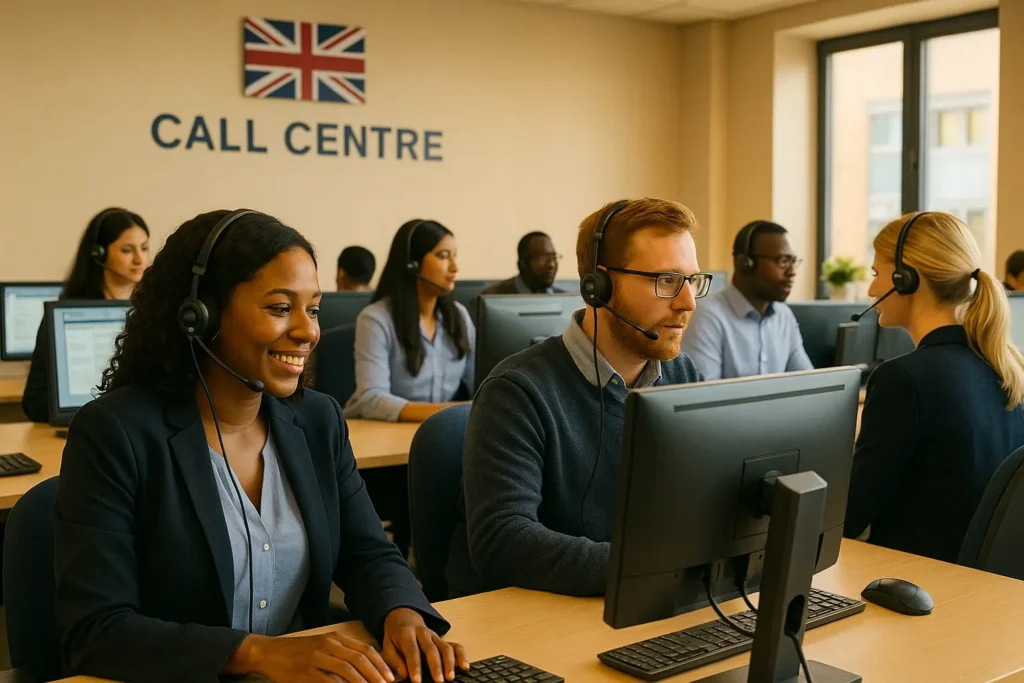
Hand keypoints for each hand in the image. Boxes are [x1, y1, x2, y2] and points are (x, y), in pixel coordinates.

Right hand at [227, 632, 395, 682]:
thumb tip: (363, 668)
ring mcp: (317, 658)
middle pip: (359, 659)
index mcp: (334, 638)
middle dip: (376, 674)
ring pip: (347, 670)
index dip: (379, 663)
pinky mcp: (306, 673)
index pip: (364, 649)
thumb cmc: (297, 652)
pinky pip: (329, 681)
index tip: (389, 676)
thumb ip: (340, 654)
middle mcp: (328, 645)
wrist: (268, 652)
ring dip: (363, 681)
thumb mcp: (321, 647)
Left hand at [381, 608, 469, 682]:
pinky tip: (465, 667)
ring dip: (450, 663)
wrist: (404, 617)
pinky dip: (462, 655)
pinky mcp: (443, 639)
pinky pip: (455, 645)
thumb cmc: (395, 636)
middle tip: (439, 681)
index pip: (412, 650)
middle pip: (431, 649)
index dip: (415, 666)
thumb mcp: (388, 646)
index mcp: (406, 633)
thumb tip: (404, 674)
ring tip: (450, 677)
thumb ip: (395, 661)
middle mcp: (423, 633)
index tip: (417, 681)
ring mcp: (435, 635)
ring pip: (445, 647)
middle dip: (436, 666)